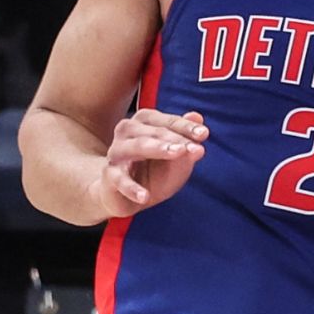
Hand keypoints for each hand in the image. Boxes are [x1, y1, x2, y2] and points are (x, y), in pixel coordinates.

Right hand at [92, 109, 208, 217]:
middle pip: (155, 132)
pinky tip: (145, 197)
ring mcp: (117, 151)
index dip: (187, 127)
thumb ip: (187, 140)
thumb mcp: (177, 159)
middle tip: (194, 148)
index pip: (168, 121)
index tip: (204, 134)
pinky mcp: (109, 174)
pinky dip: (132, 188)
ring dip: (158, 149)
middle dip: (176, 139)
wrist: (125, 196)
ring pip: (137, 146)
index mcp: (145, 122)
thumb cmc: (154, 171)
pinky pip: (120, 180)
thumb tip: (198, 117)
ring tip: (177, 153)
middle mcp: (128, 130)